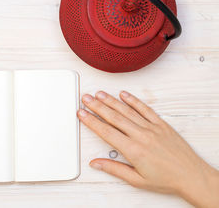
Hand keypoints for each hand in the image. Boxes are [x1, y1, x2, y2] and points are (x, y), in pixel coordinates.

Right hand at [77, 91, 218, 207]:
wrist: (192, 176)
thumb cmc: (166, 179)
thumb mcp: (136, 180)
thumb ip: (114, 169)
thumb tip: (96, 163)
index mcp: (133, 150)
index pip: (106, 132)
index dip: (91, 121)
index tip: (82, 114)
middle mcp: (141, 136)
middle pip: (114, 117)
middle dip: (97, 107)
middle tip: (86, 99)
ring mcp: (152, 128)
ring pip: (127, 111)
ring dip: (111, 101)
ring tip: (99, 94)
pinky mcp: (162, 124)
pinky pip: (145, 109)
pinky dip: (133, 100)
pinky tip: (123, 95)